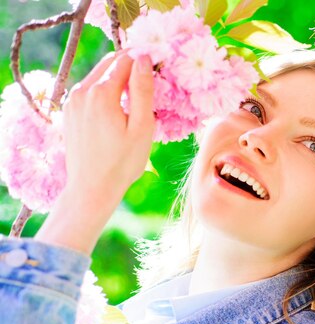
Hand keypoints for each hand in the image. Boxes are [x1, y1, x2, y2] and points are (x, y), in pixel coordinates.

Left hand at [36, 52, 154, 254]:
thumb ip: (142, 90)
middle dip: (131, 66)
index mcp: (101, 92)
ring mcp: (72, 101)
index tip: (160, 70)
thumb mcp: (141, 126)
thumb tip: (145, 58)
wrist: (91, 188)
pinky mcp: (69, 111)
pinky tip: (117, 111)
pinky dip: (105, 92)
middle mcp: (82, 91)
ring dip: (117, 80)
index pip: (127, 60)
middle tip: (150, 83)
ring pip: (99, 76)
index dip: (145, 62)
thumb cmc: (122, 162)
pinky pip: (90, 90)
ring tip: (135, 100)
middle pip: (110, 63)